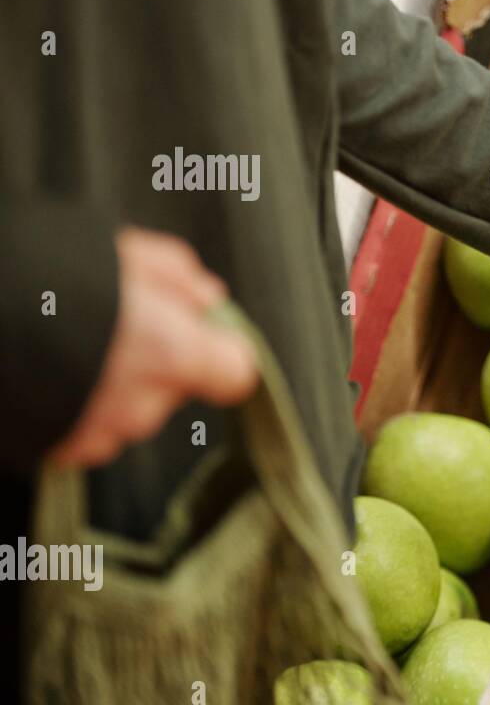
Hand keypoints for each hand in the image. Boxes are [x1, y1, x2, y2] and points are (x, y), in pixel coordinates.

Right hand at [48, 228, 258, 467]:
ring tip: (62, 342)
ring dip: (106, 385)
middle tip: (107, 322)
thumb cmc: (38, 273)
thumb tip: (210, 298)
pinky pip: (81, 430)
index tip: (194, 330)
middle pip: (173, 388)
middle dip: (152, 360)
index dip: (217, 350)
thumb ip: (176, 277)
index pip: (234, 373)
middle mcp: (139, 405)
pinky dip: (69, 405)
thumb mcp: (117, 253)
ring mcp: (93, 436)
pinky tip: (41, 371)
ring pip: (124, 412)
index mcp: (170, 353)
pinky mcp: (53, 451)